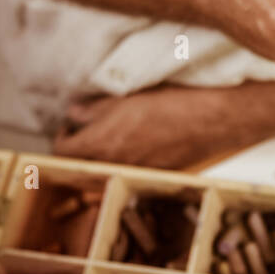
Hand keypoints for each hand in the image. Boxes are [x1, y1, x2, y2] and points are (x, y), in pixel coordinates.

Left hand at [53, 85, 244, 168]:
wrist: (212, 120)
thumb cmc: (171, 104)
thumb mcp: (125, 98)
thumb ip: (94, 109)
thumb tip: (75, 113)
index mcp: (100, 145)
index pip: (62, 151)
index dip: (62, 136)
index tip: (71, 125)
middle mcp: (114, 166)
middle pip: (81, 166)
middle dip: (80, 150)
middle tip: (88, 130)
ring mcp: (136, 173)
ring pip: (105, 170)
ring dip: (103, 156)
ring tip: (114, 135)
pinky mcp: (156, 175)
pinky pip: (130, 171)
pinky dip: (127, 160)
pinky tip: (140, 142)